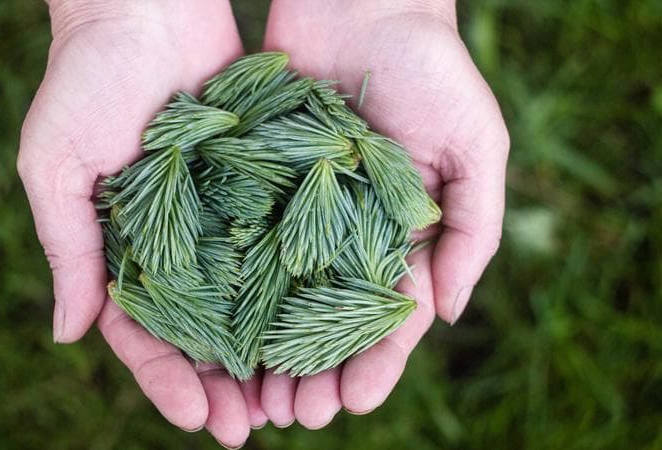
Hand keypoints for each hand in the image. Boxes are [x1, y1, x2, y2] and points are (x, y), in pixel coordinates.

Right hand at [17, 1, 261, 445]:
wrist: (145, 6)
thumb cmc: (85, 81)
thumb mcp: (55, 165)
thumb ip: (66, 249)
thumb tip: (65, 334)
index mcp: (121, 249)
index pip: (140, 333)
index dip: (165, 380)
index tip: (195, 418)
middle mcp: (175, 243)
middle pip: (201, 332)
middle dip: (223, 384)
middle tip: (250, 428)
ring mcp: (221, 218)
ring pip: (247, 301)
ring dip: (267, 352)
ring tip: (293, 399)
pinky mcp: (262, 185)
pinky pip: (281, 243)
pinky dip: (298, 286)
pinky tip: (323, 325)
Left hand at [258, 0, 509, 427]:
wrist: (363, 3)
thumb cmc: (434, 69)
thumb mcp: (476, 146)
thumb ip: (472, 229)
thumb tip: (449, 315)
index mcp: (400, 233)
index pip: (388, 315)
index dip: (375, 363)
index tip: (352, 402)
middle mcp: (347, 231)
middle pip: (328, 317)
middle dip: (314, 369)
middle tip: (293, 416)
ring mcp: (299, 209)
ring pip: (280, 293)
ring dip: (268, 346)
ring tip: (252, 394)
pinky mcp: (258, 180)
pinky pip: (243, 240)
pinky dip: (231, 287)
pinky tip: (216, 326)